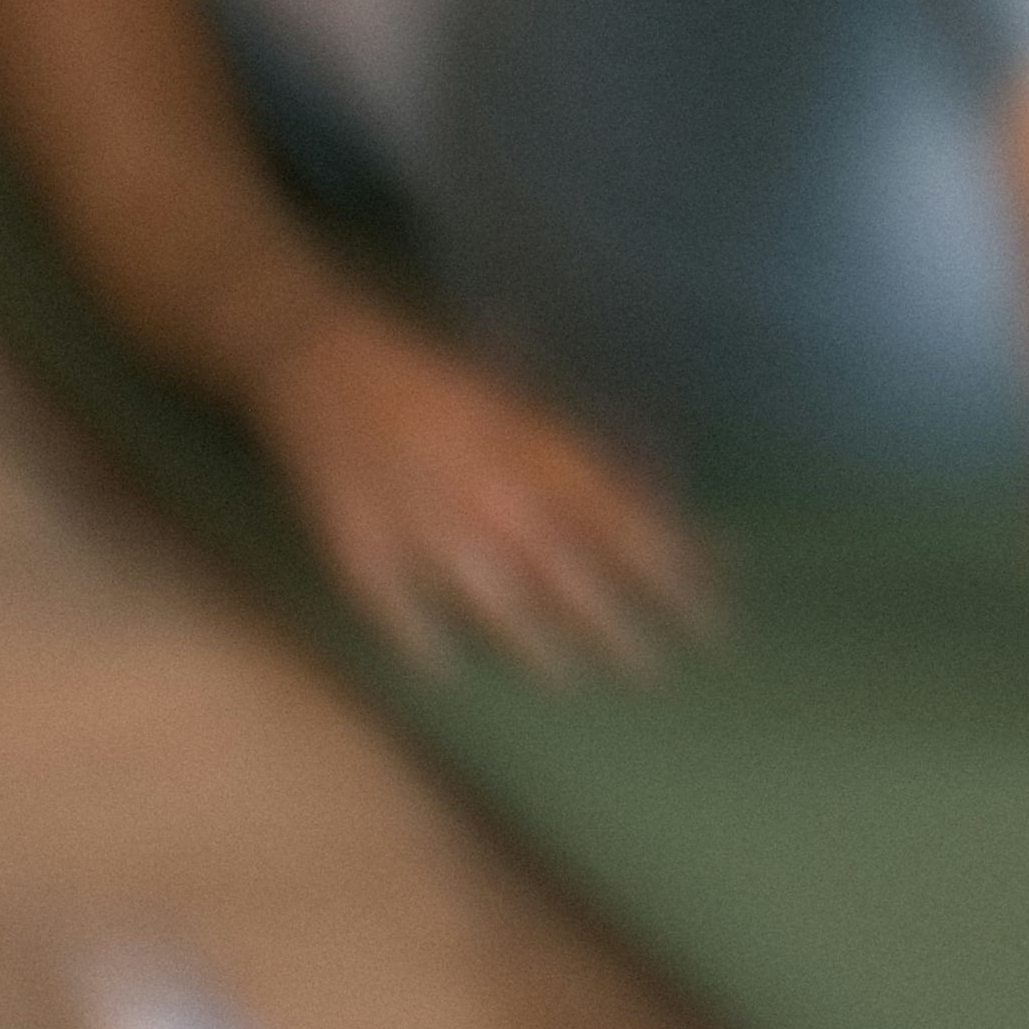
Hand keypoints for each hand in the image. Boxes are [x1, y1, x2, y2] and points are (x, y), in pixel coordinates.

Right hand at [247, 293, 710, 673]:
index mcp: (530, 440)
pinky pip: (392, 596)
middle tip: (654, 664)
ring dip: (532, 635)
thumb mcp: (522, 397)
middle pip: (563, 561)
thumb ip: (582, 445)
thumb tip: (658, 486)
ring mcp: (421, 515)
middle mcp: (485, 482)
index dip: (663, 558)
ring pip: (486, 587)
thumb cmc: (436, 377)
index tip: (705, 599)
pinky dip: (417, 630)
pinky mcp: (357, 540)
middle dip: (613, 615)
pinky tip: (441, 663)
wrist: (322, 354)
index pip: (615, 512)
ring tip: (570, 674)